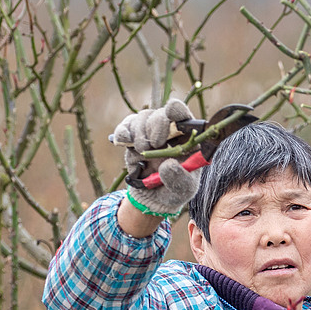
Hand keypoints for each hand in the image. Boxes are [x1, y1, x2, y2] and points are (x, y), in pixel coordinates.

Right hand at [112, 98, 200, 216]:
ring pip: (142, 118)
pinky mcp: (133, 139)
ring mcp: (149, 133)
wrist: (154, 199)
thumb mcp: (184, 188)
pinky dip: (123, 132)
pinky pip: (125, 127)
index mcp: (187, 138)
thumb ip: (179, 178)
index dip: (177, 110)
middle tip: (156, 143)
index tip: (170, 111)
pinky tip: (124, 141)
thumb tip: (168, 165)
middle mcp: (168, 131)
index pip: (184, 116)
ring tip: (143, 151)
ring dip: (140, 133)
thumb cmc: (175, 190)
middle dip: (156, 125)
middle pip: (160, 114)